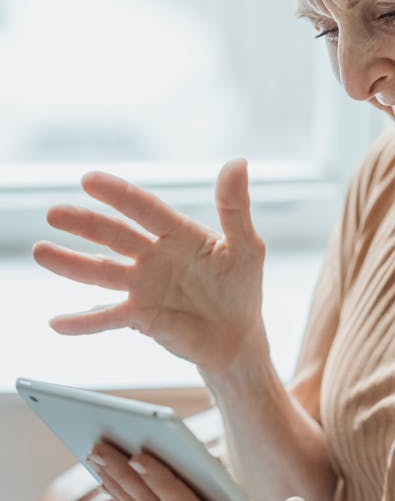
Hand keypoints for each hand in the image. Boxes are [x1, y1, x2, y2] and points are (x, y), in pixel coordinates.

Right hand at [34, 160, 268, 376]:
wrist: (238, 337)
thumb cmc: (242, 287)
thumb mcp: (247, 247)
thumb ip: (235, 208)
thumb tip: (238, 163)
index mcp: (177, 234)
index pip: (144, 209)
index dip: (119, 195)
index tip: (90, 180)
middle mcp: (153, 256)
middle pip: (114, 235)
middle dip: (84, 224)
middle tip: (54, 213)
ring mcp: (143, 286)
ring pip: (102, 272)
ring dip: (71, 264)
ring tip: (42, 252)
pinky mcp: (140, 317)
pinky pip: (107, 317)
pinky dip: (83, 322)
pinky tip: (58, 322)